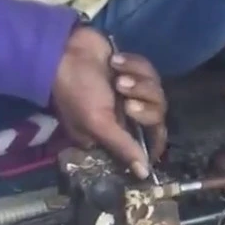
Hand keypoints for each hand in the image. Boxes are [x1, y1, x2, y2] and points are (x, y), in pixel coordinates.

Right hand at [50, 27, 166, 178]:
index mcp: (115, 134)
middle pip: (157, 117)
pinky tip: (115, 62)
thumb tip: (143, 174)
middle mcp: (125, 116)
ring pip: (156, 92)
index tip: (152, 134)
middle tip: (126, 101)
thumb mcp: (97, 123)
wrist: (68, 49)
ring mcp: (132, 92)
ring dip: (138, 83)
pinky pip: (149, 71)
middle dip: (144, 107)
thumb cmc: (77, 90)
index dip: (154, 141)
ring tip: (117, 78)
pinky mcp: (134, 70)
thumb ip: (122, 147)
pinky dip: (134, 65)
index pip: (147, 145)